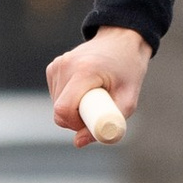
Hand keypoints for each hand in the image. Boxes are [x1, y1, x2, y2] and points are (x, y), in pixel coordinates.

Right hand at [46, 26, 151, 145]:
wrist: (122, 39)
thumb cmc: (128, 70)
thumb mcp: (128, 99)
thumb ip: (108, 125)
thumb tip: (78, 143)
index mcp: (84, 71)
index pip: (63, 109)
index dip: (75, 124)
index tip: (92, 121)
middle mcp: (66, 66)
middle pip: (59, 110)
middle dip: (76, 119)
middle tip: (98, 111)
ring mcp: (57, 65)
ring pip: (56, 104)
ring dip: (72, 109)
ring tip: (94, 96)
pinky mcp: (53, 66)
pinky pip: (55, 95)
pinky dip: (68, 99)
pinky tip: (84, 89)